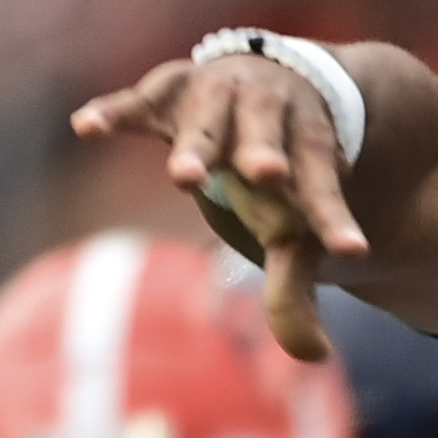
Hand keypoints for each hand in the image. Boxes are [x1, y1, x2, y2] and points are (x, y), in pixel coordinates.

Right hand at [72, 54, 368, 361]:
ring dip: (196, 146)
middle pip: (265, 135)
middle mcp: (264, 112)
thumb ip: (297, 286)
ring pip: (205, 121)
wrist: (268, 82)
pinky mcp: (167, 91)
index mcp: (306, 144)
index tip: (351, 251)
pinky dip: (113, 113)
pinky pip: (135, 104)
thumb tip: (315, 355)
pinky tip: (86, 127)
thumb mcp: (296, 220)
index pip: (324, 184)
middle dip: (263, 155)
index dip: (334, 217)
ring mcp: (214, 97)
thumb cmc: (283, 169)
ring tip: (184, 177)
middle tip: (268, 175)